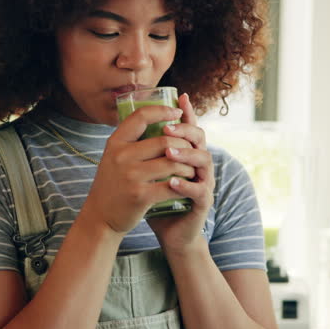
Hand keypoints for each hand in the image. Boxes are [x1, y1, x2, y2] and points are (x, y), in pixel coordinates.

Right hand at [79, 105, 193, 235]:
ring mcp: (130, 176)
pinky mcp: (140, 195)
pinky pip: (171, 185)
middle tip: (191, 150)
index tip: (177, 112)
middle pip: (164, 140)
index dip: (162, 111)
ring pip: (172, 162)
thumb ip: (130, 141)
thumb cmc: (112, 185)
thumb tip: (156, 118)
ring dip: (188, 166)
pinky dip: (183, 184)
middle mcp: (121, 156)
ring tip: (192, 169)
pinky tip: (187, 185)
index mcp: (115, 143)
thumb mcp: (113, 158)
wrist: (100, 217)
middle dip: (184, 144)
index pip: (141, 116)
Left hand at [146, 93, 215, 255]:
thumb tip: (125, 127)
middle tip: (167, 129)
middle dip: (185, 131)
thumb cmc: (158, 199)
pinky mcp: (203, 203)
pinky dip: (185, 184)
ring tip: (168, 153)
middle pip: (200, 139)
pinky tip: (171, 181)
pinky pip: (199, 190)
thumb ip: (145, 152)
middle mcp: (199, 165)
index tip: (180, 95)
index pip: (190, 128)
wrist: (170, 232)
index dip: (187, 112)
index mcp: (187, 155)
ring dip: (186, 155)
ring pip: (204, 161)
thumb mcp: (150, 172)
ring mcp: (203, 183)